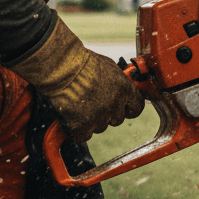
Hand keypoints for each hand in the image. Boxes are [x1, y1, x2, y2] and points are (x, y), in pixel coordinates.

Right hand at [7, 17, 143, 141]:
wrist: (61, 68)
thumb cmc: (82, 62)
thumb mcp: (108, 67)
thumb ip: (118, 81)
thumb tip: (121, 87)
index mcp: (124, 90)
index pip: (136, 107)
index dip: (130, 108)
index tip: (125, 108)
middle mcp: (114, 106)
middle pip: (117, 119)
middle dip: (108, 113)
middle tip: (94, 102)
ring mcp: (98, 118)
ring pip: (99, 127)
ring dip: (91, 120)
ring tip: (79, 103)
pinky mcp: (81, 127)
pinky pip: (83, 135)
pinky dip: (76, 129)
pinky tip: (71, 116)